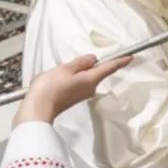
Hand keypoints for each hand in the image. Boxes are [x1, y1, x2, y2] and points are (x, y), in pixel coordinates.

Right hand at [15, 54, 132, 125]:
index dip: (120, 61)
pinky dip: (67, 80)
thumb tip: (93, 59)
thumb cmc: (49, 89)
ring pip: (83, 77)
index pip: (110, 67)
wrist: (37, 110)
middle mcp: (90, 88)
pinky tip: (54, 82)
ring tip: (55, 76)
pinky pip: (75, 84)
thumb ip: (80, 63)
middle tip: (66, 66)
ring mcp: (82, 94)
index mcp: (91, 79)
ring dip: (72, 73)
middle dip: (82, 66)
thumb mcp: (65, 68)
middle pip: (94, 71)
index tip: (130, 57)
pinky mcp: (74, 98)